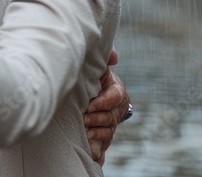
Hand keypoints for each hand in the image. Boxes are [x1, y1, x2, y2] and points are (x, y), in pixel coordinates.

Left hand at [83, 50, 129, 165]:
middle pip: (111, 116)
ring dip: (97, 131)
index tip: (90, 105)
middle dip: (97, 118)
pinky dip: (98, 145)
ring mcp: (112, 122)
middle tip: (84, 118)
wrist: (98, 94)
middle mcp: (117, 109)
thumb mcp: (101, 69)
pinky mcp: (105, 134)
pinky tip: (88, 145)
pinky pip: (104, 143)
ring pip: (108, 130)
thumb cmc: (97, 79)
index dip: (103, 102)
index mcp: (117, 91)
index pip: (114, 97)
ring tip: (85, 130)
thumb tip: (114, 57)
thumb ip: (106, 61)